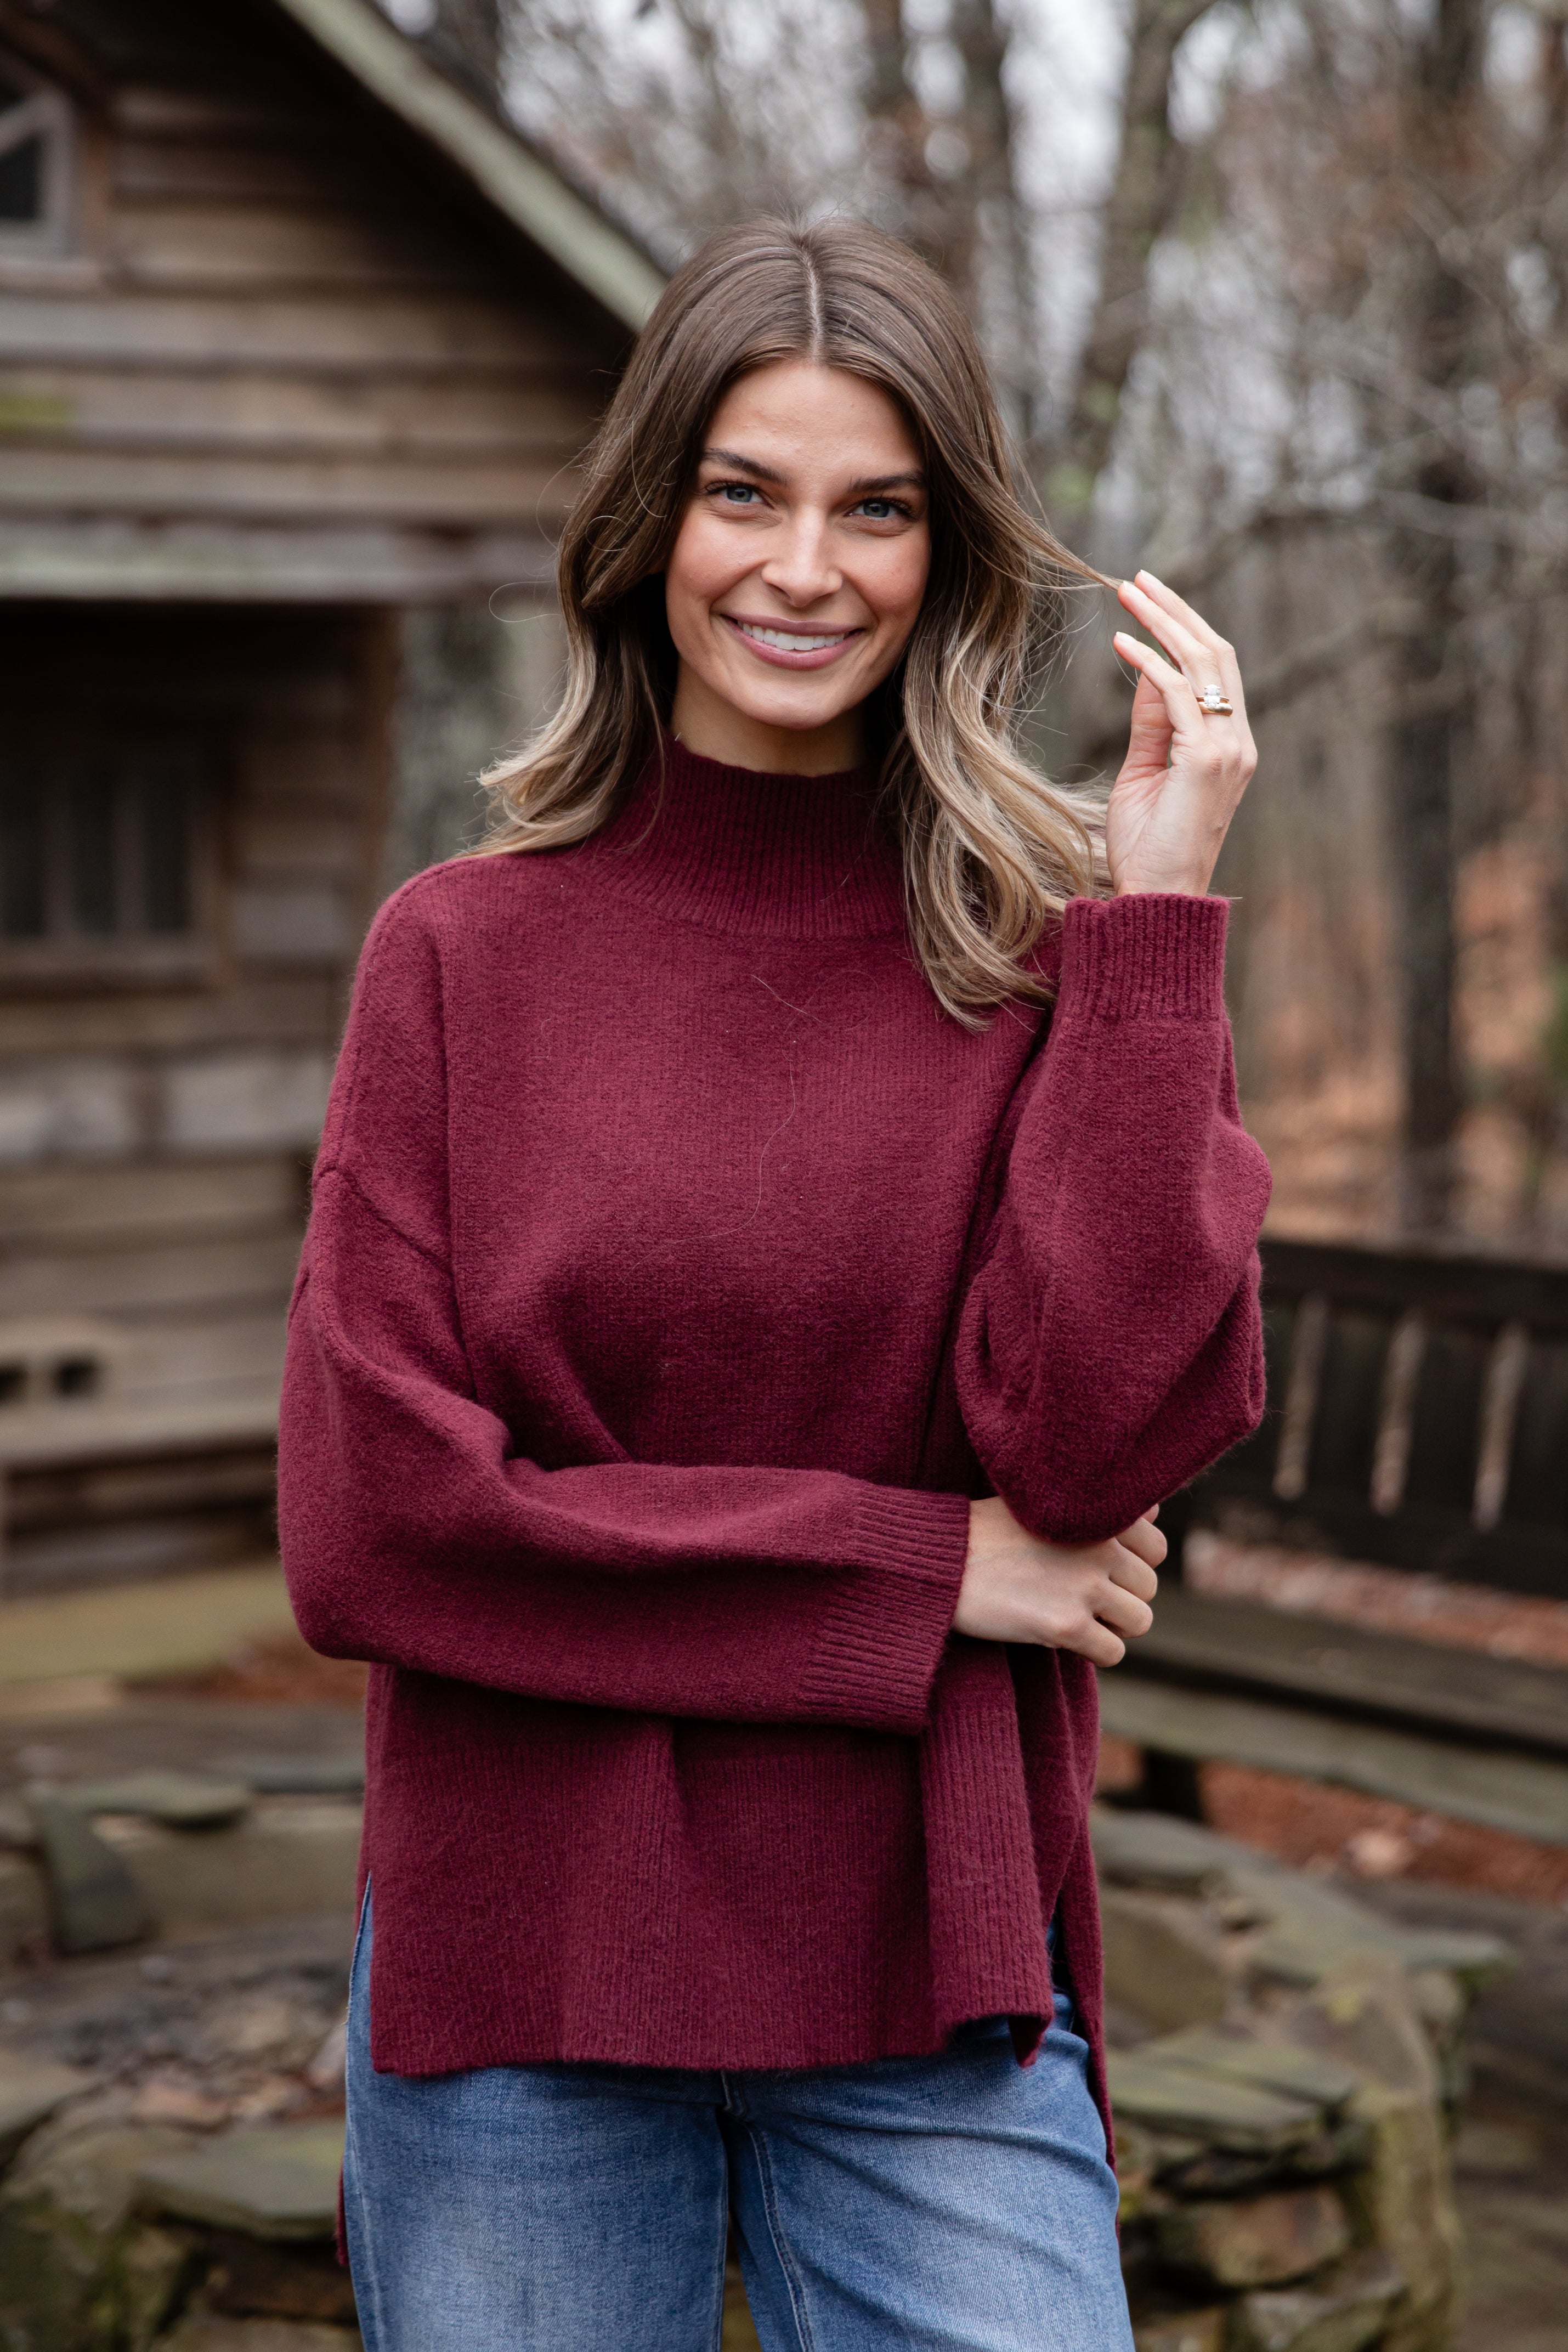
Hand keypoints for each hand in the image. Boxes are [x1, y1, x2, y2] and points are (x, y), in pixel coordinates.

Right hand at [954, 1495, 1164, 1668]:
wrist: (937, 1561)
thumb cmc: (986, 1532)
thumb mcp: (1043, 1503)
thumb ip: (1099, 1510)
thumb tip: (1156, 1514)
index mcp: (1098, 1513)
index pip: (1155, 1548)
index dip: (1128, 1564)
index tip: (1095, 1568)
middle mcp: (1101, 1546)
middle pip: (1148, 1587)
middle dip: (1119, 1598)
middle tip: (1076, 1597)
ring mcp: (1086, 1586)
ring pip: (1139, 1620)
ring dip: (1111, 1626)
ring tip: (1071, 1616)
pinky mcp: (1067, 1625)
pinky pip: (1113, 1652)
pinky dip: (1093, 1652)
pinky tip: (1061, 1636)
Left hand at [1107, 572, 1256, 898]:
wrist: (1157, 899)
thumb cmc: (1147, 848)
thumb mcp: (1144, 773)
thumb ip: (1151, 723)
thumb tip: (1144, 669)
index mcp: (1231, 745)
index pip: (1216, 670)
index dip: (1185, 629)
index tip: (1149, 600)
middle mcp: (1239, 742)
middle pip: (1216, 654)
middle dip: (1177, 611)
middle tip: (1139, 579)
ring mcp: (1228, 750)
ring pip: (1203, 664)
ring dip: (1163, 622)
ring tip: (1128, 594)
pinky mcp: (1207, 760)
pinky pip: (1178, 695)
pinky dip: (1151, 663)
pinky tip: (1122, 644)